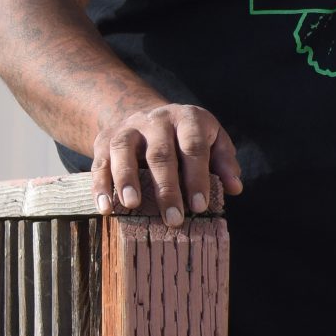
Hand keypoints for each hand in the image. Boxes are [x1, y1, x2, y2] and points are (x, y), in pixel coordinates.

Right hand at [90, 101, 243, 225]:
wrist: (148, 117)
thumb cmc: (189, 138)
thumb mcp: (213, 142)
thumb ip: (225, 162)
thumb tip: (235, 188)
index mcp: (188, 119)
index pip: (194, 147)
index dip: (196, 177)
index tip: (199, 207)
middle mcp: (156, 120)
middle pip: (160, 153)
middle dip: (167, 188)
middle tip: (173, 219)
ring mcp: (128, 128)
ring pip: (123, 150)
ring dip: (126, 179)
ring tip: (132, 206)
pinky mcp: (105, 140)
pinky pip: (99, 161)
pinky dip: (100, 185)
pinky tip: (106, 207)